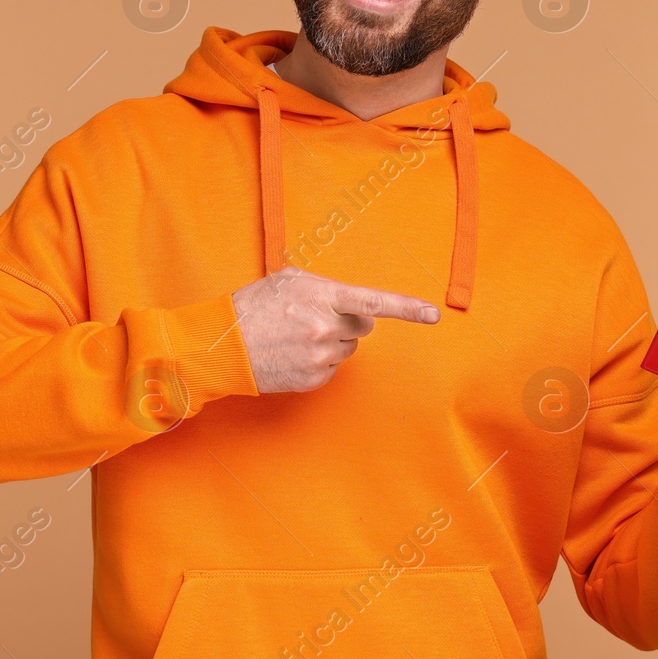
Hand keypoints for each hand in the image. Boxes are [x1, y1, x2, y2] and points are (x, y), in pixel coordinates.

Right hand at [230, 265, 439, 394]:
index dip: (408, 308)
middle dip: (346, 322)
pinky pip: (333, 369)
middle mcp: (326, 328)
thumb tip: (345, 300)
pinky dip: (319, 362)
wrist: (224, 345)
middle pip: (362, 327)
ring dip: (330, 343)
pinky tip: (294, 355)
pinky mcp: (314, 379)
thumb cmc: (255, 306)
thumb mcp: (288, 279)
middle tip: (313, 320)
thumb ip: (324, 286)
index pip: (375, 302)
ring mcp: (321, 356)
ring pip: (347, 349)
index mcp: (323, 298)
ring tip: (296, 338)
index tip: (433, 314)